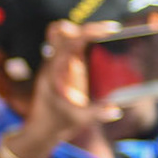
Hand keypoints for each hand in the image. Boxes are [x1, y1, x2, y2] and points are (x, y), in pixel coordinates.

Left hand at [9, 22, 124, 157]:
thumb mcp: (78, 120)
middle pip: (61, 32)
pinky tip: (102, 46)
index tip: (111, 30)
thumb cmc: (57, 124)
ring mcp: (57, 65)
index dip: (89, 32)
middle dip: (86, 27)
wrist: (40, 130)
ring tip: (106, 35)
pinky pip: (70, 47)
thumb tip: (116, 110)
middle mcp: (53, 65)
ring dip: (82, 32)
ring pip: (62, 36)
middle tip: (110, 31)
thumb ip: (97, 113)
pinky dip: (84, 41)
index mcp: (55, 73)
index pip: (69, 43)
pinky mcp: (62, 69)